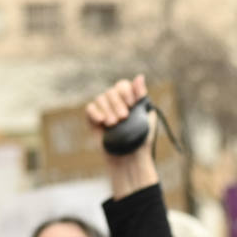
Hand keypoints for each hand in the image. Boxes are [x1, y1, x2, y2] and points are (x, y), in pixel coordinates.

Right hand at [86, 75, 159, 197]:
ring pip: (101, 98)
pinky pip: (90, 109)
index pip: (123, 86)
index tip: (132, 105)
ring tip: (113, 124)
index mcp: (130, 100)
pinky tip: (102, 122)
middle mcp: (116, 103)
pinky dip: (95, 113)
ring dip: (108, 109)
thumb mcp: (145, 117)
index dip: (126, 92)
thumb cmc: (141, 140)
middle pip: (111, 91)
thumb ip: (141, 97)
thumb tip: (139, 76)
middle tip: (123, 118)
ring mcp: (104, 111)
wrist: (131, 160)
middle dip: (117, 103)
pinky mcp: (94, 121)